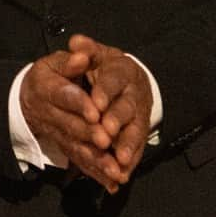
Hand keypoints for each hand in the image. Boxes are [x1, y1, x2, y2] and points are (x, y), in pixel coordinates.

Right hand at [19, 47, 123, 191]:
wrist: (28, 98)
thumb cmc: (49, 75)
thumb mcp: (55, 61)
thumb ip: (71, 59)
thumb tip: (81, 55)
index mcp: (46, 87)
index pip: (64, 95)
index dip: (79, 104)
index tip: (96, 112)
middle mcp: (49, 113)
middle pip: (70, 125)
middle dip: (90, 135)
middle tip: (107, 141)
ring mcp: (57, 133)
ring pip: (76, 148)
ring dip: (96, 161)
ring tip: (115, 171)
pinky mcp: (65, 146)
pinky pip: (79, 160)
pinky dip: (96, 173)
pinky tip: (112, 183)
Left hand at [69, 34, 151, 180]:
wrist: (127, 78)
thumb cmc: (103, 64)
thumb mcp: (94, 53)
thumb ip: (85, 49)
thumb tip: (76, 42)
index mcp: (122, 70)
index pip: (114, 80)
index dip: (105, 91)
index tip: (96, 103)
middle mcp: (135, 93)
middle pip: (127, 108)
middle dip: (117, 121)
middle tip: (106, 133)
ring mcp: (140, 114)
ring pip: (135, 131)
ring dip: (127, 146)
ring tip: (120, 161)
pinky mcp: (139, 131)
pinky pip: (137, 147)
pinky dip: (130, 160)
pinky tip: (122, 174)